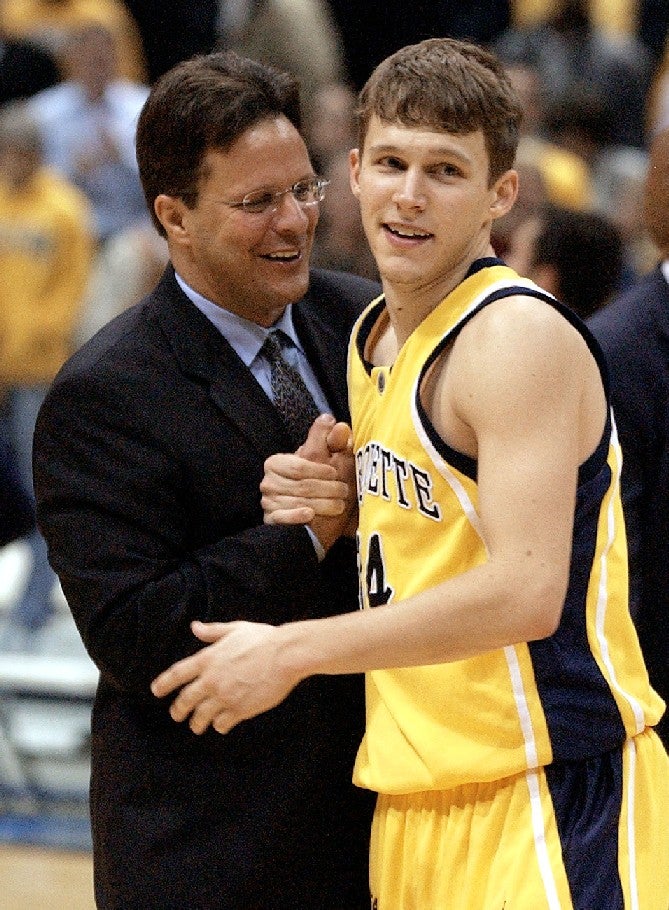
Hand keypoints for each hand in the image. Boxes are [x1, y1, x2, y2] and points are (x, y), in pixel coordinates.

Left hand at [150, 620, 298, 734]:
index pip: (177, 674)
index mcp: (208, 659)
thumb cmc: (263, 638)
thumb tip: (195, 627)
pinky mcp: (240, 709)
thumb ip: (213, 631)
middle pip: (185, 701)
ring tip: (197, 726)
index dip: (164, 684)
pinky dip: (220, 725)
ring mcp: (225, 696)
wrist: (285, 655)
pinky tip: (222, 725)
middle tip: (176, 716)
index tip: (156, 691)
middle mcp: (211, 680)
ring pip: (201, 717)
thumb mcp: (235, 629)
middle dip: (177, 711)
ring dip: (197, 723)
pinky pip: (222, 724)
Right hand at [261, 414, 357, 546]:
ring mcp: (268, 502)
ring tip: (339, 505)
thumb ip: (334, 443)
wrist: (319, 523)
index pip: (298, 466)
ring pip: (297, 501)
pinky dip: (296, 516)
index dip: (320, 470)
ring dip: (321, 504)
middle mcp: (268, 482)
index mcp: (277, 463)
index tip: (336, 473)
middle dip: (326, 488)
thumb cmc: (324, 486)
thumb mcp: (331, 462)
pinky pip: (282, 517)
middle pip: (300, 485)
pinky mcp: (271, 521)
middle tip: (344, 491)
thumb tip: (339, 425)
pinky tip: (310, 515)